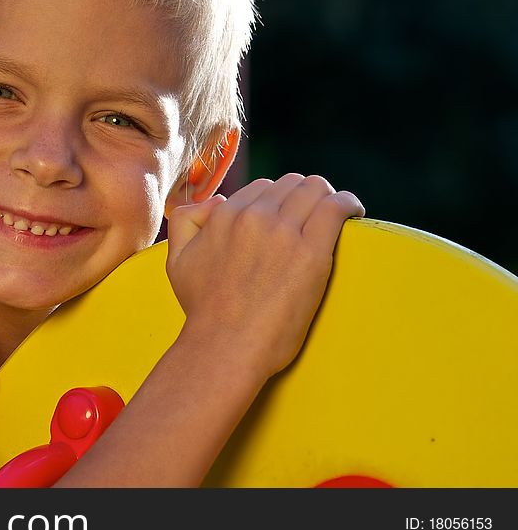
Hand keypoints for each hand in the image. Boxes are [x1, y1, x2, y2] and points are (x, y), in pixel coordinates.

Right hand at [166, 173, 364, 380]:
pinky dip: (348, 204)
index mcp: (225, 215)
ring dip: (327, 197)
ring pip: (315, 189)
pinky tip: (353, 212)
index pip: (263, 188)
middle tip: (313, 216)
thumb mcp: (177, 260)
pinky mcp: (311, 253)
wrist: (224, 345)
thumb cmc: (203, 311)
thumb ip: (187, 221)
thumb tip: (217, 202)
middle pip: (291, 184)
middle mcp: (254, 217)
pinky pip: (336, 207)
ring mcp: (284, 233)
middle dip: (303, 196)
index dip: (278, 201)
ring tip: (336, 213)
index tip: (288, 215)